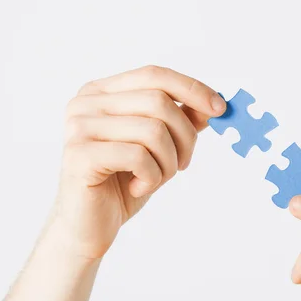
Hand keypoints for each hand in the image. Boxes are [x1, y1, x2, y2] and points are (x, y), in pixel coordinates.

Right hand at [50, 65, 225, 258]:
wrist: (88, 226)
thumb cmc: (122, 183)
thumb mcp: (158, 148)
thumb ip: (180, 121)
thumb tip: (214, 104)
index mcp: (102, 92)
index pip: (154, 75)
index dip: (192, 89)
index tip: (220, 109)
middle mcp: (86, 103)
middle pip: (158, 102)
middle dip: (185, 136)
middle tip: (183, 163)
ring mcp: (79, 127)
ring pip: (153, 130)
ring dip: (168, 162)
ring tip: (157, 179)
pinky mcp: (80, 155)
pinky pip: (138, 156)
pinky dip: (151, 177)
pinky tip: (138, 188)